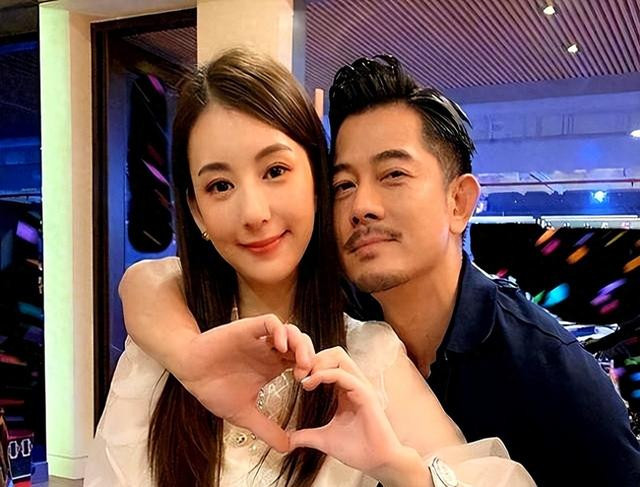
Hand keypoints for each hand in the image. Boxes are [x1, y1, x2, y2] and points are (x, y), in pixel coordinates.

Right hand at [174, 315, 313, 452]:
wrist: (190, 372)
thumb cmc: (214, 389)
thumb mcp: (245, 414)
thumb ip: (266, 429)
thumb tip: (286, 448)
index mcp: (273, 366)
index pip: (304, 360)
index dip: (311, 370)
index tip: (308, 385)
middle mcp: (270, 350)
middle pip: (302, 344)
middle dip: (311, 356)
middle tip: (307, 374)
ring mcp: (260, 339)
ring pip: (291, 330)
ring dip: (300, 343)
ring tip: (299, 361)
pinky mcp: (248, 329)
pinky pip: (270, 321)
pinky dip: (280, 330)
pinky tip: (280, 346)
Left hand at [288, 347, 430, 484]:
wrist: (377, 462)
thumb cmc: (357, 450)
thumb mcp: (324, 439)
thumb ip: (306, 436)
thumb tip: (288, 441)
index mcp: (345, 390)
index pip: (329, 363)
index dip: (310, 365)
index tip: (295, 378)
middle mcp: (354, 384)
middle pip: (334, 353)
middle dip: (313, 358)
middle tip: (298, 374)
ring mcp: (360, 386)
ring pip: (339, 355)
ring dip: (318, 362)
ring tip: (304, 378)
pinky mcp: (364, 394)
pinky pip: (342, 374)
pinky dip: (323, 374)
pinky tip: (310, 384)